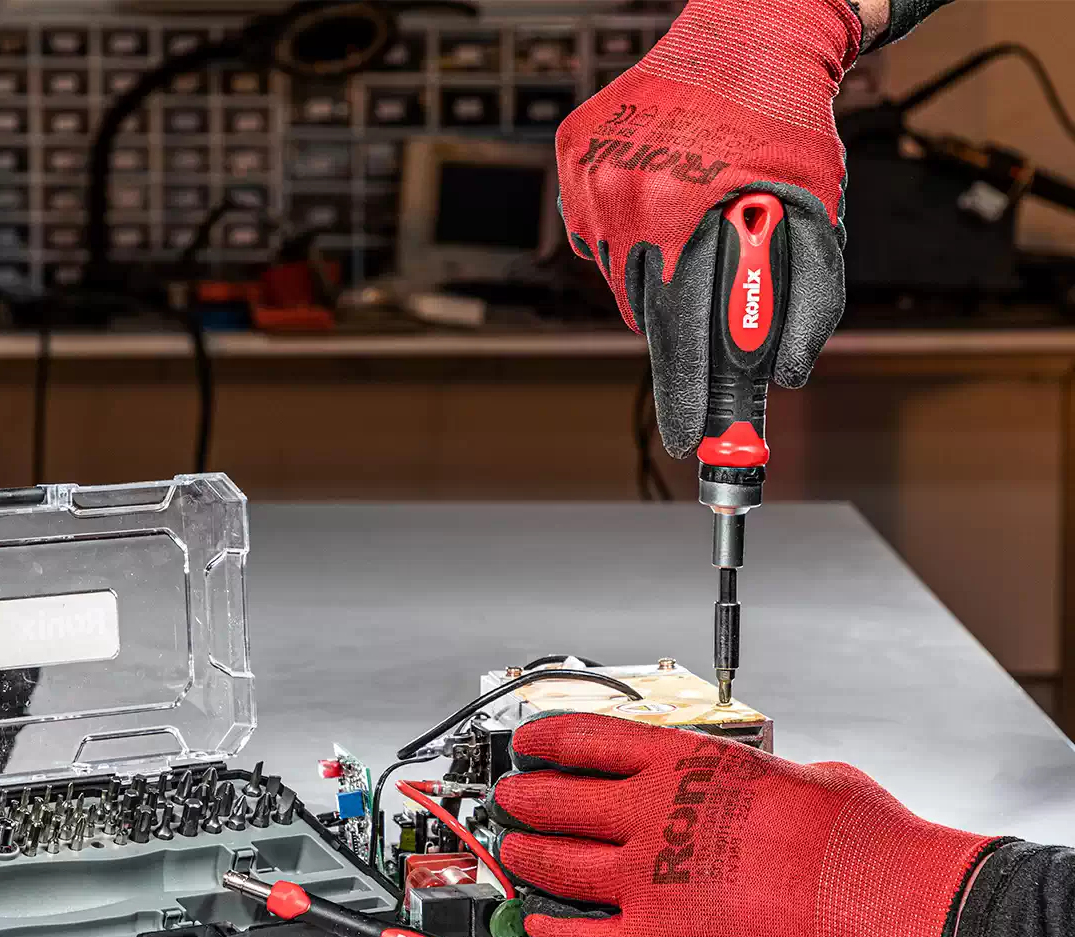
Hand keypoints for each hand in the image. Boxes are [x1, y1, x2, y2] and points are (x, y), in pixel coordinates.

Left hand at [488, 713, 996, 936]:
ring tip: (515, 854)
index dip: (544, 740)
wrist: (878, 897)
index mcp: (685, 762)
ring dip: (527, 858)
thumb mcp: (795, 771)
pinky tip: (544, 924)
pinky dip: (555, 931)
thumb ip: (750, 776)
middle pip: (557, 799)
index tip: (528, 744)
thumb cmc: (849, 834)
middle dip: (523, 799)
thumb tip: (754, 782)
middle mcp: (655, 811)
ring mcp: (651, 876)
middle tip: (510, 800)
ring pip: (556, 864)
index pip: (585, 738)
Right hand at [555, 0, 860, 457]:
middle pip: (651, 317)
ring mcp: (590, 183)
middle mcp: (624, 202)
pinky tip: (665, 203)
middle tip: (712, 315)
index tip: (688, 442)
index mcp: (683, 216)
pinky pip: (600, 240)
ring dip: (662, 281)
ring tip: (697, 233)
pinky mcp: (572, 166)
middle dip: (687, 328)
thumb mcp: (818, 212)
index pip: (680, 340)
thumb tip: (784, 375)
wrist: (746, 32)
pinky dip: (633, 242)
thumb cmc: (787, 125)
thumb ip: (808, 300)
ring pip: (624, 282)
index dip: (686, 399)